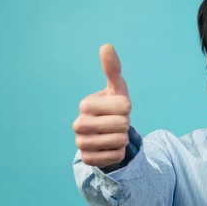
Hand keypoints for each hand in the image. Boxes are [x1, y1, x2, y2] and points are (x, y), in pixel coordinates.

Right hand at [73, 44, 131, 167]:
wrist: (105, 134)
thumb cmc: (113, 108)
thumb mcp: (116, 89)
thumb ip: (112, 69)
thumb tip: (106, 46)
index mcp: (85, 104)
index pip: (124, 107)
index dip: (128, 108)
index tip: (120, 108)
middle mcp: (79, 124)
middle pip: (122, 125)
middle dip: (125, 124)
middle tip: (116, 123)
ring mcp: (81, 143)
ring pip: (120, 141)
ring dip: (123, 138)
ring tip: (114, 134)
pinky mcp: (88, 159)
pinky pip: (116, 156)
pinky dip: (119, 153)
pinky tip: (110, 147)